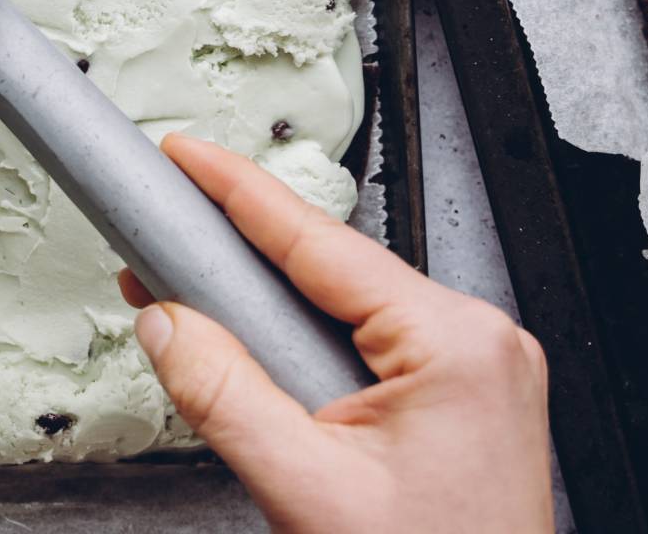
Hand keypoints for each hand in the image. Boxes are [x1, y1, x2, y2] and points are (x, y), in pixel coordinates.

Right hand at [119, 135, 553, 533]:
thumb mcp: (306, 490)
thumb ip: (225, 396)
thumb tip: (168, 323)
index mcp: (456, 344)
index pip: (320, 243)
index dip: (239, 192)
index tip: (186, 156)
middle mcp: (481, 343)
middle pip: (333, 272)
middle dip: (243, 263)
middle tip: (166, 247)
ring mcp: (481, 373)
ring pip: (347, 312)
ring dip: (271, 316)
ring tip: (200, 317)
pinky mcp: (466, 404)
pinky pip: (372, 350)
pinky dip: (308, 354)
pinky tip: (261, 365)